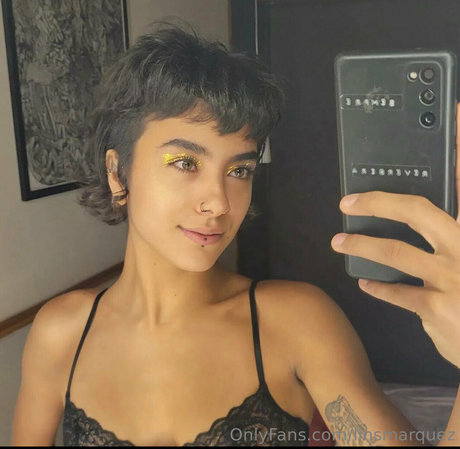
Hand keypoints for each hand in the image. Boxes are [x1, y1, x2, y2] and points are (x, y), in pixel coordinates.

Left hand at [330, 103, 459, 368]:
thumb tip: (429, 228)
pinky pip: (399, 293)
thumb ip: (450, 236)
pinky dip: (380, 287)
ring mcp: (453, 279)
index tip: (455, 115)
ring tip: (340, 241)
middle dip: (379, 202)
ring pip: (396, 252)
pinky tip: (366, 283)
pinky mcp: (438, 309)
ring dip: (362, 245)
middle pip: (418, 212)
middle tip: (349, 201)